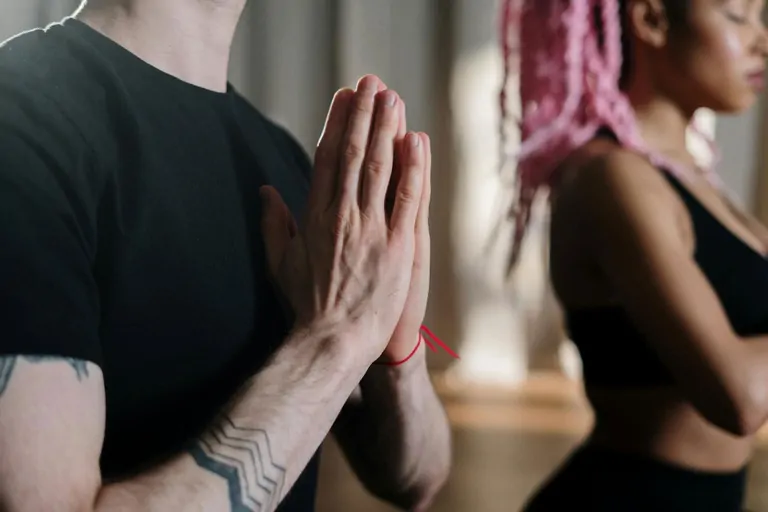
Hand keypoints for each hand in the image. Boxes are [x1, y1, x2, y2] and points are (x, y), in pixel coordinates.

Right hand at [260, 75, 425, 364]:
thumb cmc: (306, 306)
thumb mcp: (280, 262)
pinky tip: (416, 140)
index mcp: (315, 216)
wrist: (331, 341)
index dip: (337, 124)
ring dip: (387, 129)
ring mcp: (372, 228)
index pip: (326, 159)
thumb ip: (273, 224)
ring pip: (380, 167)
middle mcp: (343, 215)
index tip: (344, 99)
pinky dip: (413, 167)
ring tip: (393, 97)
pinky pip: (408, 198)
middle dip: (364, 114)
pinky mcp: (398, 245)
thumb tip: (266, 191)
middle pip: (354, 153)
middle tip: (372, 82)